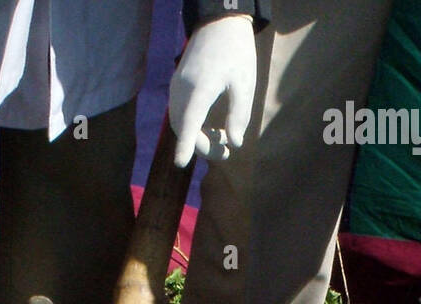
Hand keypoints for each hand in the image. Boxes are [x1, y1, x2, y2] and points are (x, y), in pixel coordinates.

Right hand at [168, 15, 256, 166]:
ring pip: (181, 125)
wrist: (218, 23)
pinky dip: (194, 128)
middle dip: (203, 147)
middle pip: (185, 130)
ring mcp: (176, 89)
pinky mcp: (176, 88)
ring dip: (199, 138)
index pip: (190, 121)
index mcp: (200, 88)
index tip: (180, 163)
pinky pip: (181, 116)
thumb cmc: (236, 52)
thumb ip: (240, 114)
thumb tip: (235, 143)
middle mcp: (182, 90)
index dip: (185, 143)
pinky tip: (212, 127)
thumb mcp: (245, 83)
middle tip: (226, 153)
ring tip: (222, 138)